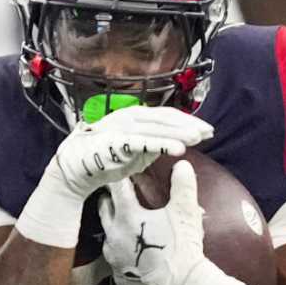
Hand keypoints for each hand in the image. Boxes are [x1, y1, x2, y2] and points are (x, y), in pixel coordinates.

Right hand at [47, 106, 213, 199]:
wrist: (76, 168)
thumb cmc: (105, 159)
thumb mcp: (136, 151)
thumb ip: (154, 144)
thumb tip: (177, 144)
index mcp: (136, 117)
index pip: (168, 116)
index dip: (188, 122)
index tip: (207, 131)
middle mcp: (130, 116)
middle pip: (165, 118)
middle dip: (188, 124)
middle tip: (209, 132)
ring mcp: (122, 127)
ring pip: (156, 128)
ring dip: (178, 133)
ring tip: (197, 139)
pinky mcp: (115, 141)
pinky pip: (142, 142)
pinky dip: (161, 144)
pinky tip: (177, 149)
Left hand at [98, 161, 204, 284]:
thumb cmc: (183, 246)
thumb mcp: (186, 212)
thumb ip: (183, 184)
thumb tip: (181, 163)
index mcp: (126, 216)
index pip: (116, 187)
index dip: (120, 176)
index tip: (123, 169)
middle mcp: (113, 235)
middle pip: (104, 207)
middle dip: (112, 197)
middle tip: (122, 190)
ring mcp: (113, 257)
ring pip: (106, 232)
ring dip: (114, 223)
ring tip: (127, 218)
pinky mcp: (118, 274)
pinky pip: (113, 257)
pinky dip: (120, 249)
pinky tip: (131, 246)